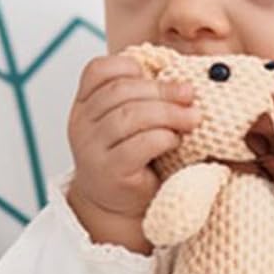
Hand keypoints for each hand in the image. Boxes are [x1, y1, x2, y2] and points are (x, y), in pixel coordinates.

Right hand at [64, 53, 200, 249]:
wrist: (117, 206)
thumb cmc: (131, 158)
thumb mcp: (128, 123)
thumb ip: (140, 98)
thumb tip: (182, 81)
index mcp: (84, 106)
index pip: (97, 71)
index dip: (129, 66)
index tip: (157, 74)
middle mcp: (81, 125)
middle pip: (120, 91)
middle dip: (162, 90)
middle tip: (189, 95)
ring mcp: (91, 150)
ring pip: (130, 116)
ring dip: (168, 113)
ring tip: (192, 118)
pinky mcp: (110, 172)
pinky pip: (140, 145)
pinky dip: (164, 138)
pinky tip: (175, 142)